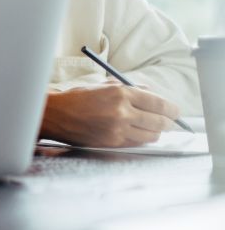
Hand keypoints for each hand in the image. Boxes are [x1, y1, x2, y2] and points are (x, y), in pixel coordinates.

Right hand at [39, 83, 181, 146]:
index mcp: (120, 93)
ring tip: (153, 128)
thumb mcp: (103, 86)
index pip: (158, 102)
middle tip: (170, 122)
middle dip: (168, 122)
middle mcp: (121, 111)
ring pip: (151, 135)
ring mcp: (117, 129)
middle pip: (159, 121)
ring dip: (156, 132)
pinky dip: (142, 139)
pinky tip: (138, 133)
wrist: (55, 115)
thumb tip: (150, 93)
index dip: (171, 109)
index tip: (175, 111)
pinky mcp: (112, 143)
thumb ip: (129, 89)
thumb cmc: (77, 98)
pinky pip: (137, 143)